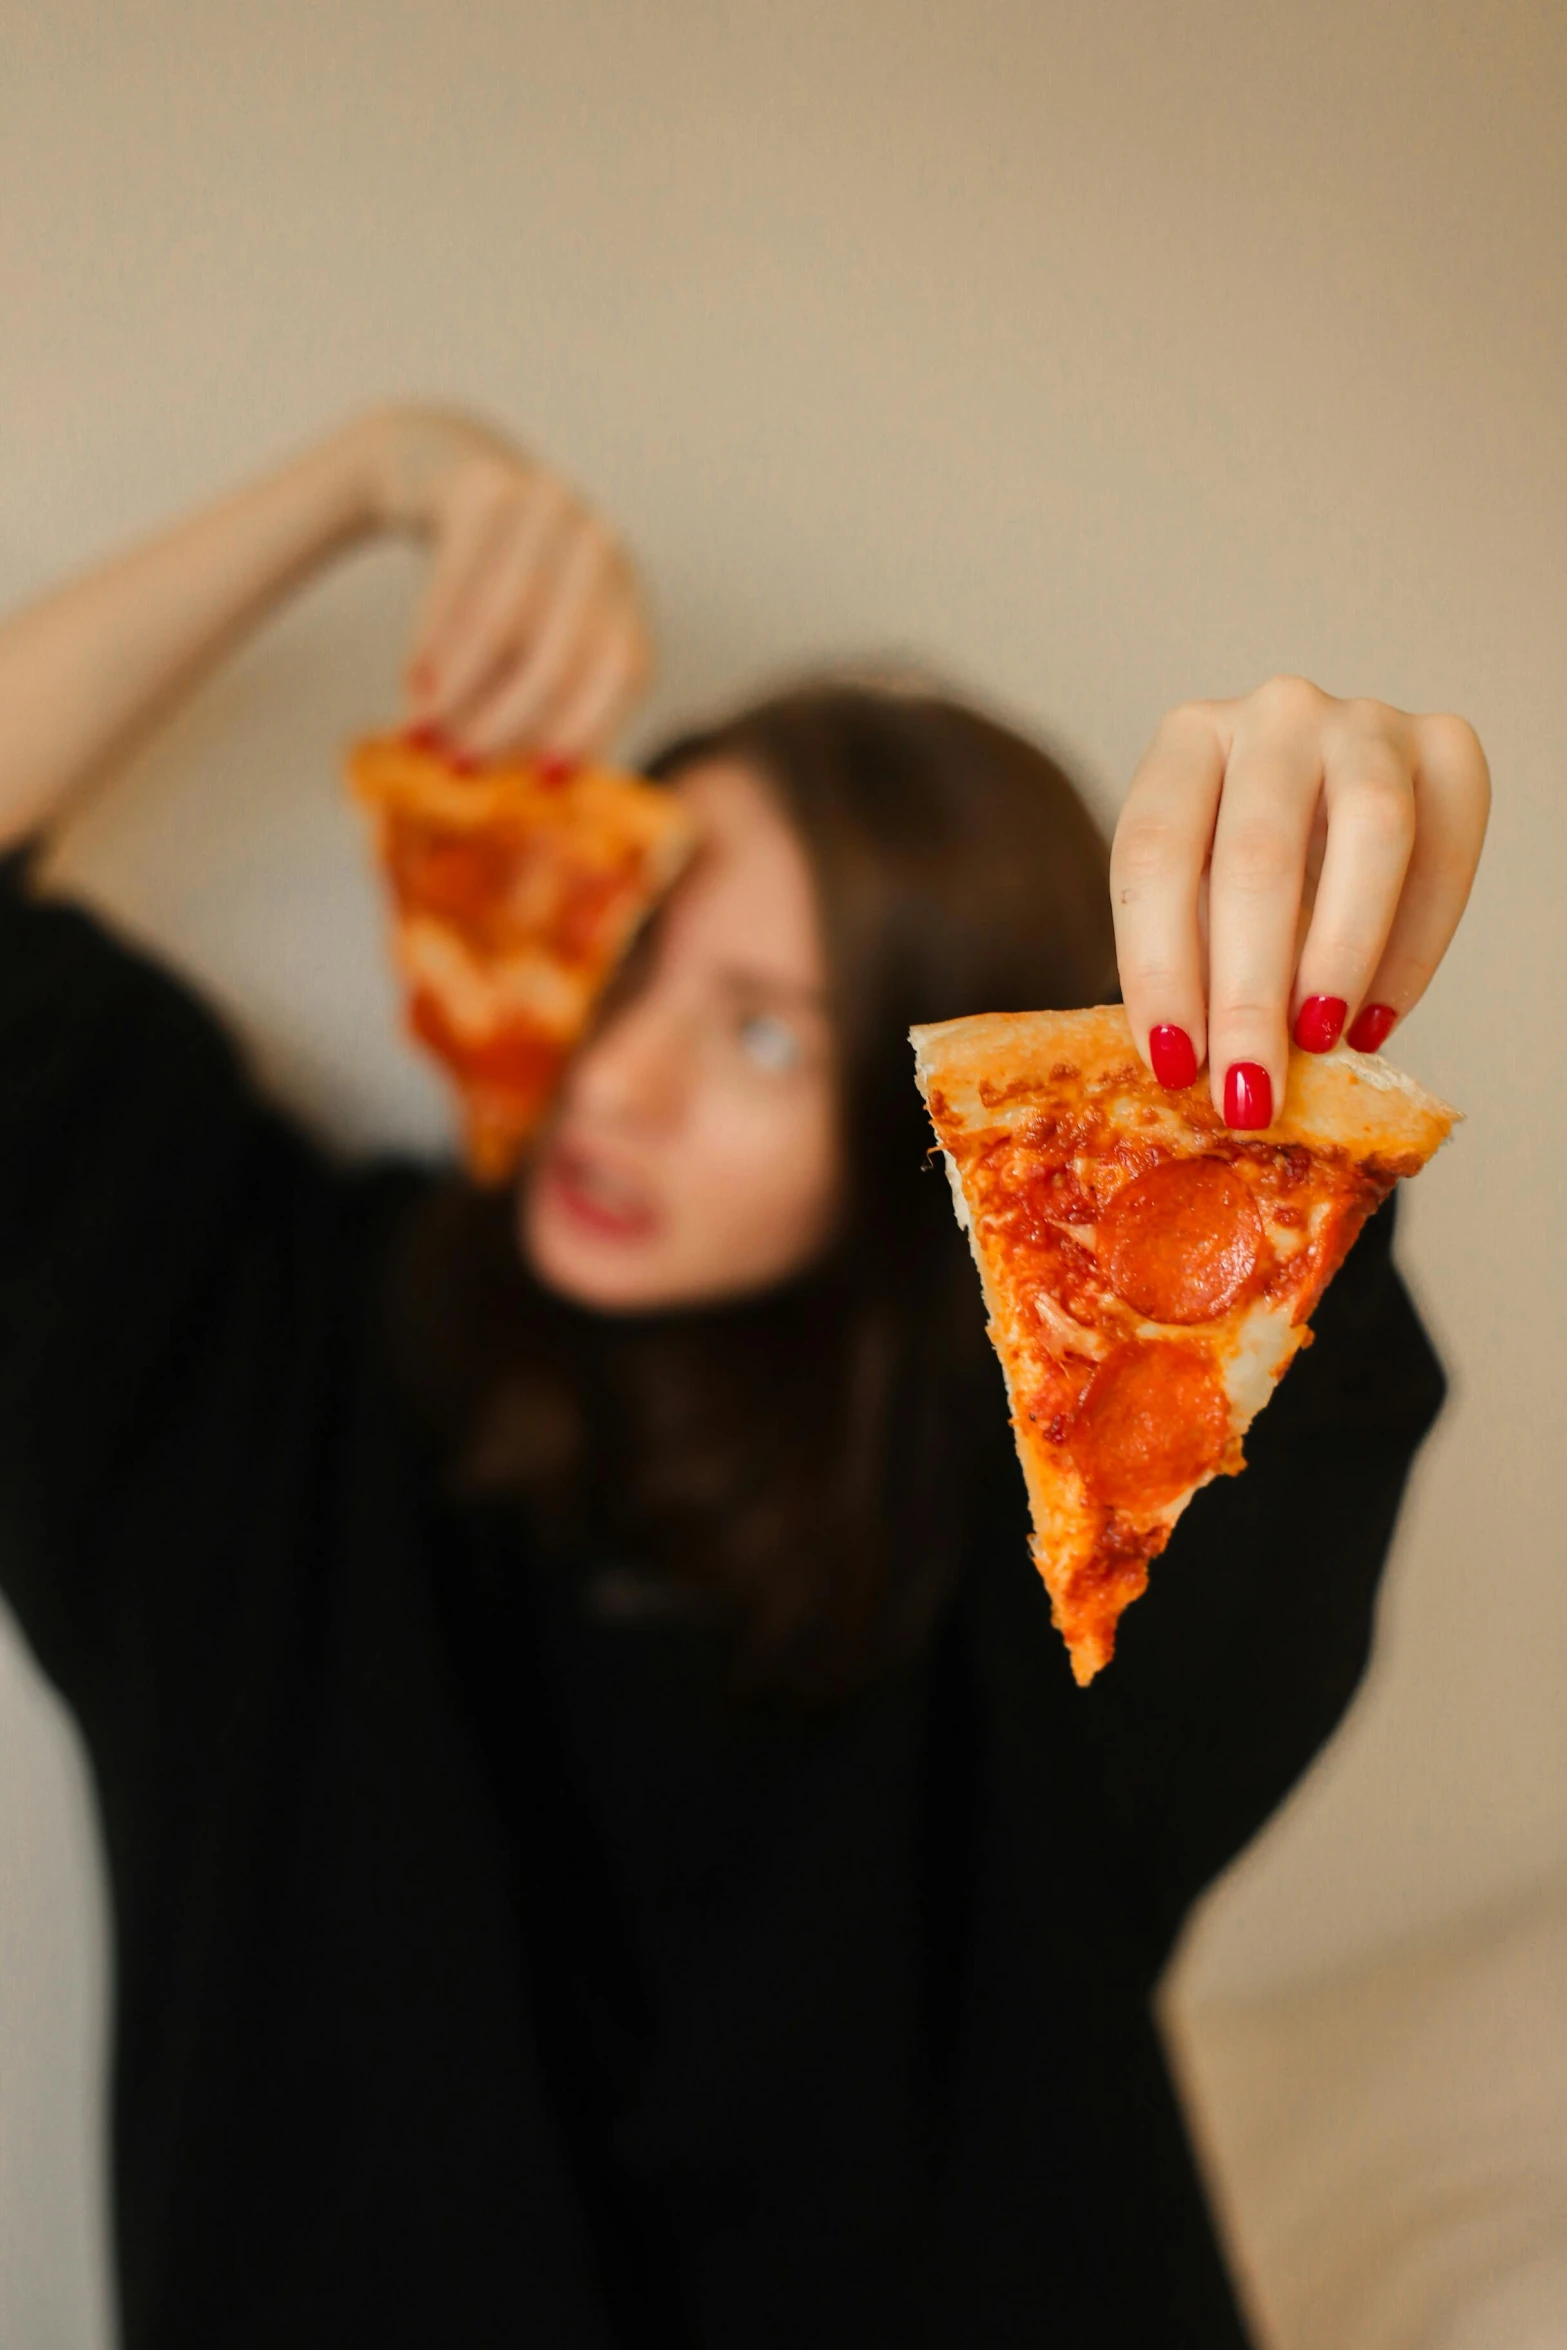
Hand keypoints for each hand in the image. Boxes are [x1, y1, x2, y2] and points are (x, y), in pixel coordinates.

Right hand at [366, 404, 653, 767]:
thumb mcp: (533, 633)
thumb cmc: (497, 581)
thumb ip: (541, 699)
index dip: (590, 726)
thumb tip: (532, 796)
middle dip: (505, 721)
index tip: (546, 780)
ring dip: (459, 689)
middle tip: (460, 768)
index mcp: (626, 595)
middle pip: (560, 653)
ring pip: (503, 621)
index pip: (626, 669)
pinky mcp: (488, 487)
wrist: (448, 466)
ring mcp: (549, 509)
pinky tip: (412, 683)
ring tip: (422, 733)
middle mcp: (601, 549)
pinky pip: (458, 578)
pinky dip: (432, 640)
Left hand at [1111, 675, 1489, 1126]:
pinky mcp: (1449, 749)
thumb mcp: (1195, 901)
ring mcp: (1368, 723)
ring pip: (1370, 835)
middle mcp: (1277, 713)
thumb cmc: (1241, 868)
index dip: (1159, 965)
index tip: (1172, 1063)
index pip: (1154, 852)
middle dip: (1250, 991)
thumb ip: (1189, 965)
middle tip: (1249, 1089)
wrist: (1323, 802)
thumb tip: (1188, 1073)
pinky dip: (1414, 950)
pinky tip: (1378, 1022)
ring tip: (1320, 1043)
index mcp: (1186, 739)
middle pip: (1258, 856)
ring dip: (1343, 956)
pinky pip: (1443, 853)